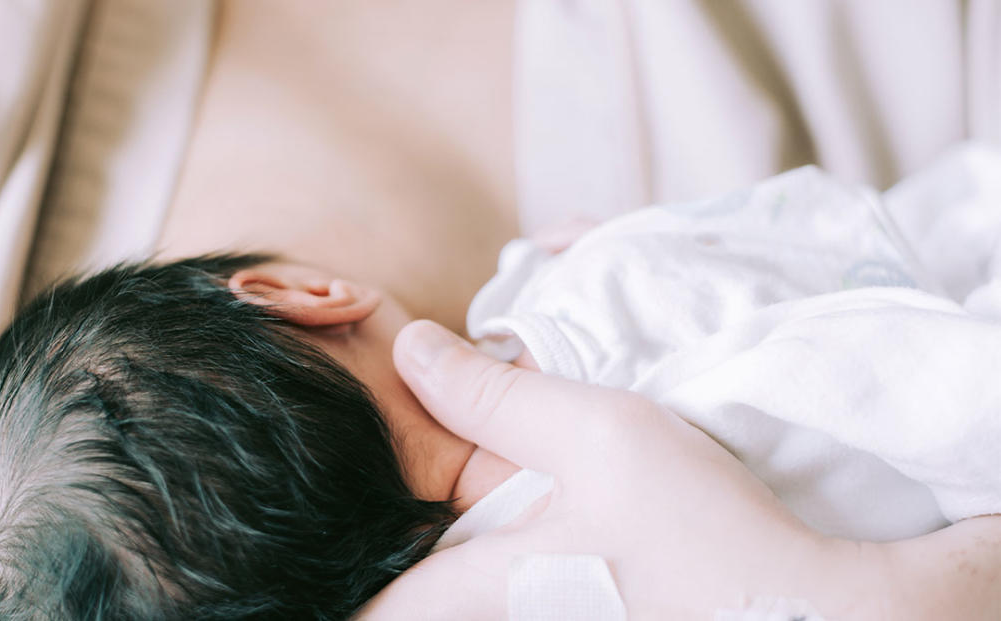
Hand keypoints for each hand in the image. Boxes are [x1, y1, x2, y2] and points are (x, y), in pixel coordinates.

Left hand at [359, 320, 882, 619]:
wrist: (805, 608)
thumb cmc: (697, 528)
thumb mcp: (592, 434)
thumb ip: (491, 396)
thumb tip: (412, 355)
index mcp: (482, 585)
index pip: (372, 608)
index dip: (329, 586)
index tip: (292, 561)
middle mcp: (504, 616)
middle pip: (413, 596)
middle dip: (385, 554)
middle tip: (354, 494)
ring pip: (465, 589)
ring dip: (440, 551)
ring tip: (430, 499)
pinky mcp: (584, 617)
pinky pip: (511, 592)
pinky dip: (492, 556)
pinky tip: (524, 511)